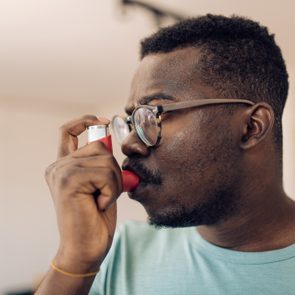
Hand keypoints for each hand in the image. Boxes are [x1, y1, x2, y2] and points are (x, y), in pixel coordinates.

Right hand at [45, 115, 121, 271]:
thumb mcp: (100, 185)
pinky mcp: (69, 180)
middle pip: (100, 146)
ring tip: (102, 200)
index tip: (103, 121)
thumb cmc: (95, 218)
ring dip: (114, 182)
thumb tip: (109, 140)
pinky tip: (99, 205)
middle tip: (108, 193)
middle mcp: (59, 166)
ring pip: (106, 160)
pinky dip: (111, 190)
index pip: (68, 131)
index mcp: (64, 165)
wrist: (85, 248)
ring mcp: (62, 171)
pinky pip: (106, 173)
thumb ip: (100, 163)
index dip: (86, 121)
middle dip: (114, 169)